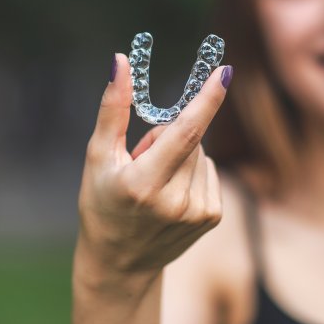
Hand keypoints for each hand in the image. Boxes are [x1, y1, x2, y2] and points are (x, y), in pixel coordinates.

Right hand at [76, 53, 231, 280]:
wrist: (119, 263)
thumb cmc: (101, 203)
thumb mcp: (98, 157)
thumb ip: (112, 108)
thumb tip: (120, 60)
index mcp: (143, 184)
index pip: (185, 133)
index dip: (207, 99)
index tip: (225, 71)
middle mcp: (175, 201)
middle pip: (191, 138)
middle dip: (169, 136)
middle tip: (143, 161)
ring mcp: (198, 212)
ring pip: (202, 153)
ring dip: (182, 155)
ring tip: (155, 183)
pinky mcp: (212, 217)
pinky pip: (209, 170)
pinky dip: (192, 172)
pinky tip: (172, 193)